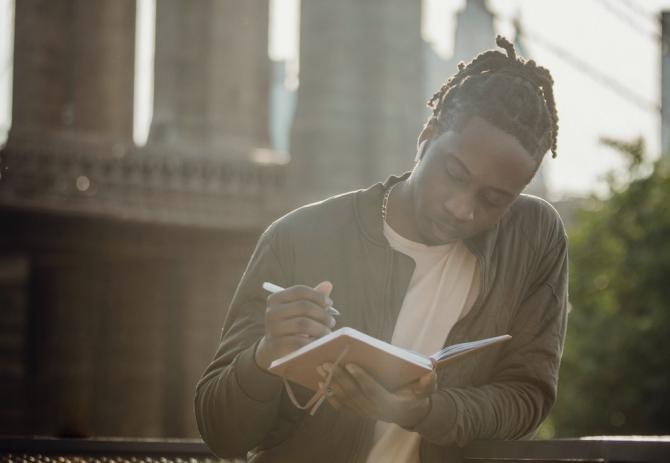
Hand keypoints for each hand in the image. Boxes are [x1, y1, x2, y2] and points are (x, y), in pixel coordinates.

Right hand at [255, 281, 335, 370]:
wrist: (275, 350)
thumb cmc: (292, 326)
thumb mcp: (300, 311)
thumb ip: (313, 298)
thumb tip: (328, 284)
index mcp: (275, 299)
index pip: (300, 291)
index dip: (318, 296)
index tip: (330, 303)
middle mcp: (271, 313)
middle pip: (304, 306)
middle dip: (322, 314)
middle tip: (331, 321)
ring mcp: (273, 330)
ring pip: (303, 324)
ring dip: (321, 328)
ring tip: (328, 333)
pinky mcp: (277, 347)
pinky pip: (301, 342)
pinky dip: (314, 342)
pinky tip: (319, 343)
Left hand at [318, 362, 434, 427]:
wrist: (409, 413)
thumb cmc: (415, 396)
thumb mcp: (425, 390)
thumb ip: (427, 383)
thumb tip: (430, 371)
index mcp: (390, 403)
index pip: (372, 390)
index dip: (361, 378)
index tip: (350, 364)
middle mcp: (375, 410)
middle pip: (354, 394)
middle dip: (339, 378)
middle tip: (327, 363)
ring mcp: (365, 413)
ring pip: (345, 399)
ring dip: (331, 384)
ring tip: (321, 369)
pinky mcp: (358, 412)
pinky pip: (341, 406)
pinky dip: (330, 396)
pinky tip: (321, 384)